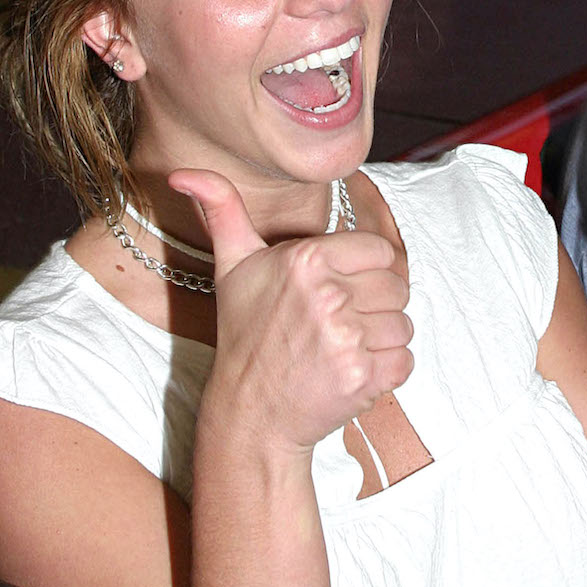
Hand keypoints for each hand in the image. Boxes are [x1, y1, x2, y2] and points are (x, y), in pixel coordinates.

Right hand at [168, 169, 413, 450]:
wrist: (248, 412)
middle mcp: (327, 295)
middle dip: (376, 307)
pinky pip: (404, 363)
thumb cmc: (245, 334)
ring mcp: (345, 339)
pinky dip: (386, 373)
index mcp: (305, 259)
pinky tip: (351, 373)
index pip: (381, 251)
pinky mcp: (360, 377)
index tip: (342, 290)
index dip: (367, 271)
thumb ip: (222, 210)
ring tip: (342, 350)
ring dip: (381, 342)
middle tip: (338, 325)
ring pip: (403, 326)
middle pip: (397, 288)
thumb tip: (182, 173)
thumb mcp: (233, 266)